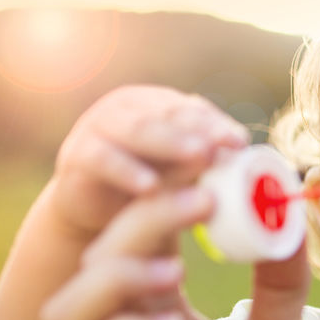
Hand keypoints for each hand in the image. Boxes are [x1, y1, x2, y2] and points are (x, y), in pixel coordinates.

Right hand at [40, 184, 315, 319]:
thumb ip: (280, 279)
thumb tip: (287, 215)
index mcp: (157, 309)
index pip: (139, 237)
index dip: (163, 195)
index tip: (211, 163)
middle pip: (101, 257)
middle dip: (145, 219)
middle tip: (201, 197)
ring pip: (69, 312)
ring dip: (116, 276)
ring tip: (174, 268)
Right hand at [51, 85, 248, 234]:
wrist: (97, 213)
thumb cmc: (150, 186)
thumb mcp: (179, 172)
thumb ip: (203, 160)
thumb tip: (239, 152)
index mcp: (158, 106)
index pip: (192, 110)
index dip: (216, 125)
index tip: (240, 143)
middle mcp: (129, 108)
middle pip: (168, 115)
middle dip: (198, 130)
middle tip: (221, 147)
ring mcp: (100, 126)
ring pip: (138, 130)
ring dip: (170, 143)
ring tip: (198, 157)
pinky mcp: (78, 154)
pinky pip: (103, 159)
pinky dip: (128, 171)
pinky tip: (151, 186)